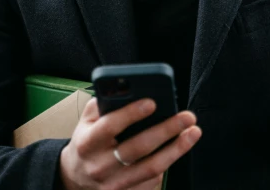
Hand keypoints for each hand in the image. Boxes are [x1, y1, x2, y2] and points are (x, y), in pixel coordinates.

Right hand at [59, 98, 200, 189]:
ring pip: (151, 167)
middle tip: (186, 116)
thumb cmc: (87, 141)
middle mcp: (100, 166)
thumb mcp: (86, 121)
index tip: (152, 102)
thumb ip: (103, 104)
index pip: (109, 127)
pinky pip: (153, 181)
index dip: (131, 114)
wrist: (76, 178)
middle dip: (166, 130)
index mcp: (87, 143)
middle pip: (137, 148)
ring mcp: (113, 184)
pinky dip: (168, 163)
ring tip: (193, 132)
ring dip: (176, 149)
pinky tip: (178, 149)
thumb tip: (129, 89)